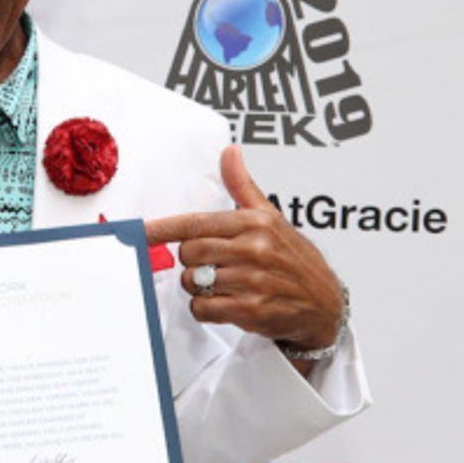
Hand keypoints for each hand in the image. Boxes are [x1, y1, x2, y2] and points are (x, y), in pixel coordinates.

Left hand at [144, 147, 343, 359]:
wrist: (323, 302)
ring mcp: (252, 280)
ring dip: (200, 286)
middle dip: (191, 261)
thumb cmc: (293, 258)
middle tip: (211, 264)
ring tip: (224, 284)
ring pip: (192, 281)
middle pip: (188, 253)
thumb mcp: (271, 217)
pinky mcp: (250, 310)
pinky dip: (206, 308)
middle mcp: (254, 249)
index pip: (195, 223)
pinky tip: (226, 303)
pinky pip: (202, 307)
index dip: (162, 228)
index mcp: (254, 223)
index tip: (140, 231)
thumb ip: (243, 186)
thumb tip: (230, 152)